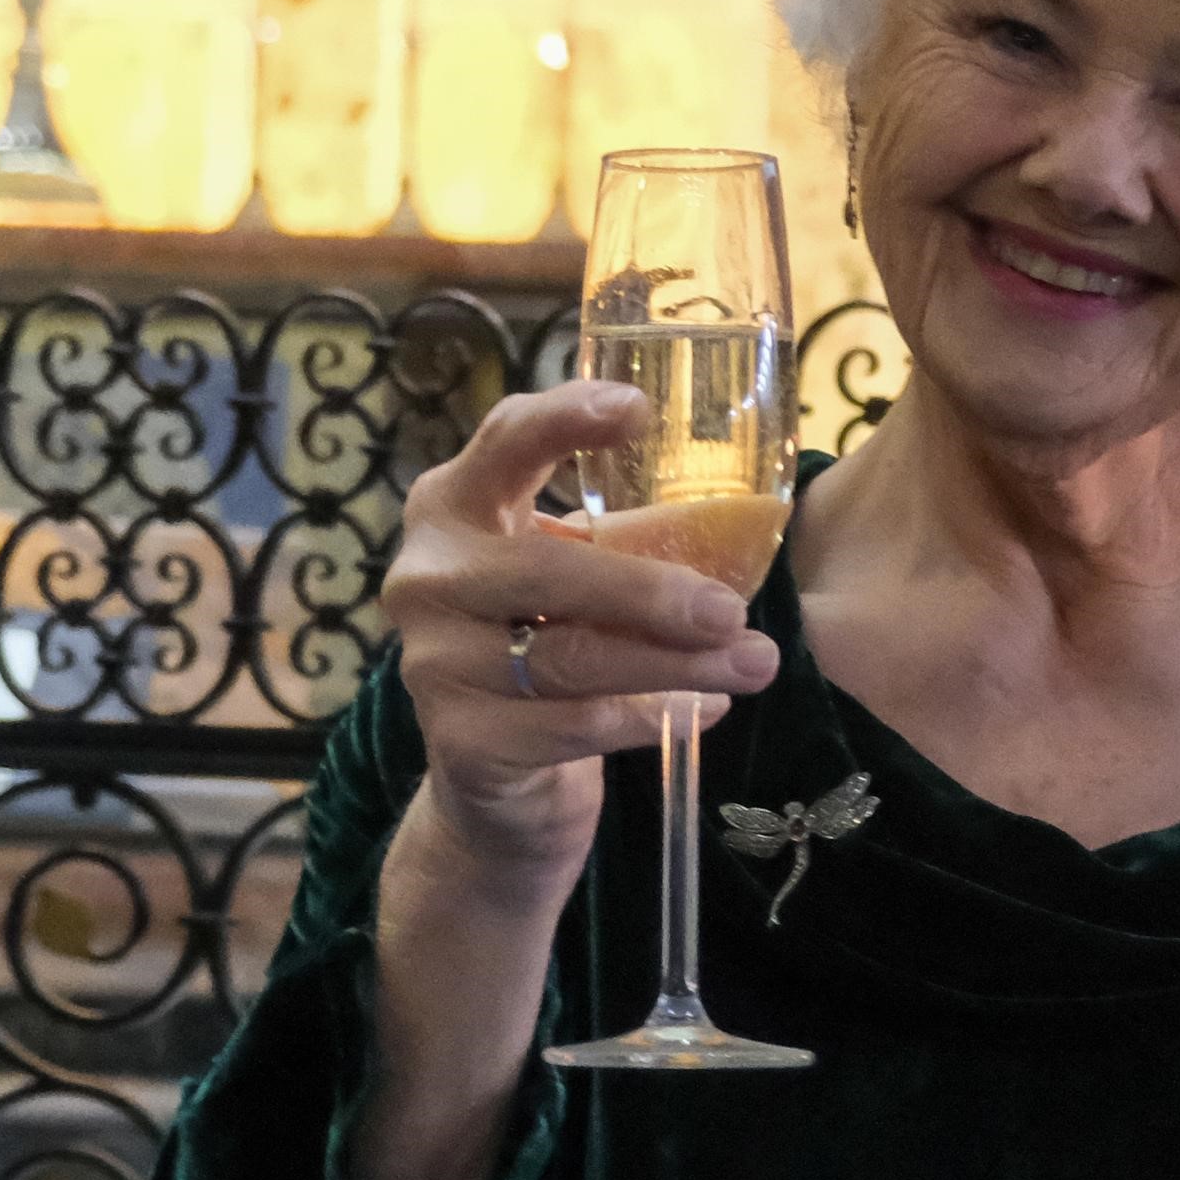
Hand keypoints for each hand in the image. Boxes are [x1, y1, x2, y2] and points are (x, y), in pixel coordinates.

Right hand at [383, 379, 779, 898]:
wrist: (493, 768)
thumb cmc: (545, 640)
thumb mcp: (569, 572)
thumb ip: (618, 538)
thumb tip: (747, 519)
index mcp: (454, 507)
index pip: (504, 443)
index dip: (565, 419)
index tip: (639, 411)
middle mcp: (427, 576)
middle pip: (547, 569)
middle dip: (652, 592)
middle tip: (734, 612)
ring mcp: (432, 662)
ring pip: (571, 656)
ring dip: (676, 663)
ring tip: (752, 664)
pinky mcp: (458, 740)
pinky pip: (572, 725)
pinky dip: (649, 718)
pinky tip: (705, 710)